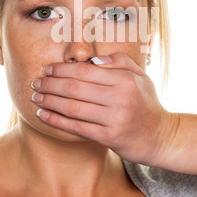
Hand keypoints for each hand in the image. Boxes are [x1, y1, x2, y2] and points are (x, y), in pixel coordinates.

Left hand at [31, 52, 176, 165]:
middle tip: (35, 82)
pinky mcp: (109, 137)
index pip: (85, 70)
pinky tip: (44, 115)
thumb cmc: (147, 103)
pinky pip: (77, 127)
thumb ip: (119, 61)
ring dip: (49, 101)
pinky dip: (57, 120)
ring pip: (72, 107)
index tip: (46, 69)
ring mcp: (114, 118)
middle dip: (50, 84)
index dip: (61, 69)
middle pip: (74, 87)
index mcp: (125, 79)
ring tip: (36, 97)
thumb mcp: (140, 76)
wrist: (161, 136)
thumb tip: (94, 58)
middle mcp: (120, 97)